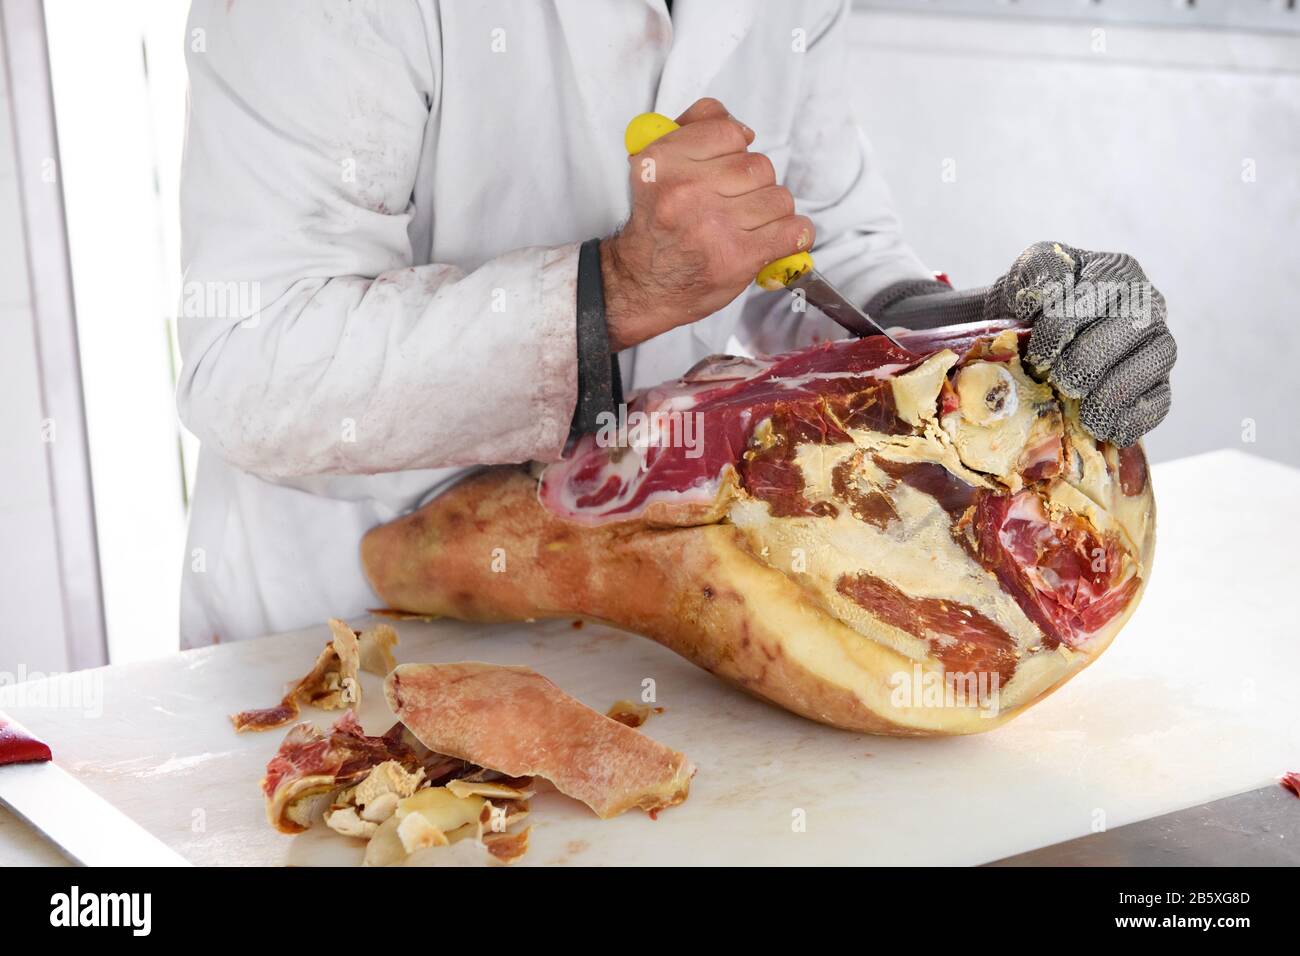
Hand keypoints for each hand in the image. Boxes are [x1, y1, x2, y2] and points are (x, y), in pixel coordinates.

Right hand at [601, 97, 814, 350]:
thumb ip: (693, 130)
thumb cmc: (657, 227)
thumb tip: (744, 129)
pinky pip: (794, 230)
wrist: (642, 285)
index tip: (725, 169)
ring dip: (770, 212)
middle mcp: (685, 191)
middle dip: (753, 185)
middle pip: (758, 165)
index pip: (729, 131)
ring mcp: (713, 225)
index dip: (734, 150)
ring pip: (778, 197)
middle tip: (733, 205)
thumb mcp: (657, 168)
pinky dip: (795, 235)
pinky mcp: (738, 257)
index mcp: (661, 161)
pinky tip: (775, 239)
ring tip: (747, 226)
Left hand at [985, 241, 1175, 446]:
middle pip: (1132, 326)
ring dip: (1113, 391)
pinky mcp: (1158, 383)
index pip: (1097, 293)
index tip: (1037, 354)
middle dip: (1089, 359)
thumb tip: (1036, 297)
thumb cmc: (1035, 304)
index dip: (1062, 327)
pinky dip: (1132, 420)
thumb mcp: (1028, 273)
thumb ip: (1037, 271)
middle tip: (1059, 381)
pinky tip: (1103, 429)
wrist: (1033, 336)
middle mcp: (1145, 304)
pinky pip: (1160, 402)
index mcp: (1115, 271)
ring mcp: (1157, 344)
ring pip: (1153, 362)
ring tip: (1080, 409)